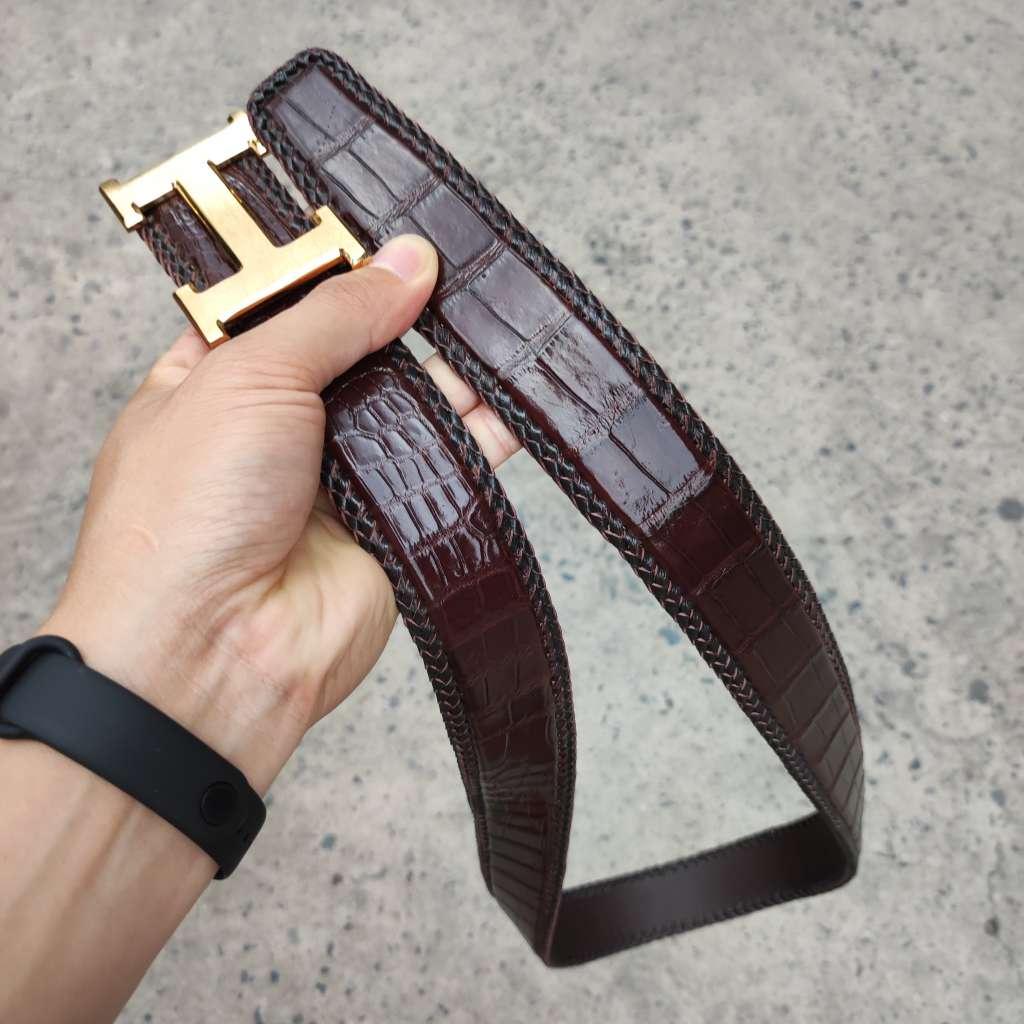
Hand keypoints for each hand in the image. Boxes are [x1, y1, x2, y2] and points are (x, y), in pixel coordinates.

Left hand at [41, 234, 518, 789]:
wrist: (213, 653)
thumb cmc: (184, 517)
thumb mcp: (246, 376)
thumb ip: (335, 317)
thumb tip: (406, 262)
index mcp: (222, 376)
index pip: (293, 302)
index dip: (344, 266)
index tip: (398, 229)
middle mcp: (286, 423)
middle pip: (367, 349)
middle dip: (412, 311)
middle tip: (465, 263)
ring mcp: (344, 474)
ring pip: (419, 402)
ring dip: (460, 367)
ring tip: (505, 314)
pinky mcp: (399, 521)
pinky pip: (456, 462)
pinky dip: (490, 429)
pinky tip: (520, 390)